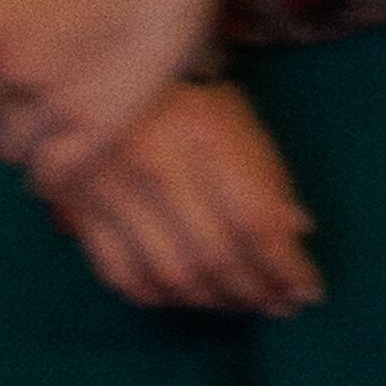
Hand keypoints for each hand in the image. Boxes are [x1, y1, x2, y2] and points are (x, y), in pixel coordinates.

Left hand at [0, 0, 221, 194]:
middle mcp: (6, 69)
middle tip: (46, 102)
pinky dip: (54, 176)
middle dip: (11, 108)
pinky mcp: (94, 127)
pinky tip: (67, 166)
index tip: (24, 75)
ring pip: (10, 148)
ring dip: (27, 143)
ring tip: (55, 135)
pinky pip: (53, 175)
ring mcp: (48, 100)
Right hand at [49, 79, 319, 315]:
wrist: (84, 80)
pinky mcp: (77, 210)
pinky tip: (188, 296)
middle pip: (214, 255)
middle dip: (256, 291)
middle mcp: (154, 164)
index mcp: (203, 133)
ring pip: (171, 274)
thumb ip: (267, 174)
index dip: (285, 266)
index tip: (308, 291)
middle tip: (279, 305)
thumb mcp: (234, 120)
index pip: (253, 219)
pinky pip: (123, 275)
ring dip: (215, 301)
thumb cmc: (178, 102)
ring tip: (242, 304)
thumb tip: (299, 231)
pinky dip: (163, 296)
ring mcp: (109, 191)